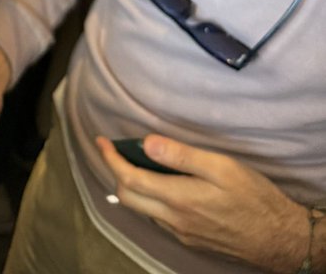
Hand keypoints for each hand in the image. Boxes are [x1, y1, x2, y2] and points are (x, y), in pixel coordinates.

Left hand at [97, 135, 309, 271]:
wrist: (280, 239)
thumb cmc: (254, 198)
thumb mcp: (221, 167)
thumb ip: (182, 155)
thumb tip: (146, 142)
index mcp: (178, 199)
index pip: (129, 179)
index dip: (110, 159)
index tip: (101, 141)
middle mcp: (174, 219)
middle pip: (128, 197)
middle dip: (114, 172)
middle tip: (113, 150)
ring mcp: (182, 233)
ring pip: (142, 210)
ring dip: (132, 186)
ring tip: (134, 162)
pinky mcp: (191, 239)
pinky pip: (159, 219)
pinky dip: (150, 199)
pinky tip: (160, 185)